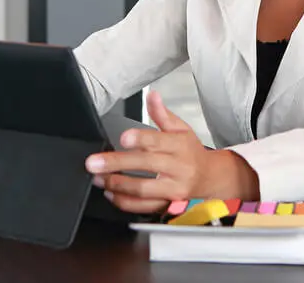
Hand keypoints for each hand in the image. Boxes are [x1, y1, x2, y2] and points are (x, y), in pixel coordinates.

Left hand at [85, 91, 259, 212]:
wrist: (210, 178)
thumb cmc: (191, 152)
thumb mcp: (181, 130)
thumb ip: (163, 114)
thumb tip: (152, 95)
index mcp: (179, 146)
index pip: (158, 141)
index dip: (140, 139)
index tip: (123, 138)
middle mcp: (177, 168)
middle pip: (145, 165)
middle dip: (117, 163)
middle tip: (94, 162)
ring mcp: (173, 189)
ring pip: (143, 189)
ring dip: (117, 184)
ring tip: (98, 177)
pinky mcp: (168, 204)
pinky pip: (144, 207)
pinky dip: (125, 202)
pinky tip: (111, 193)